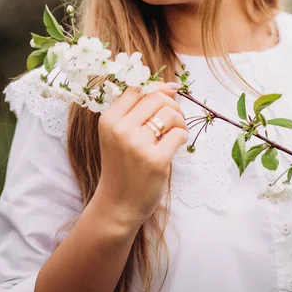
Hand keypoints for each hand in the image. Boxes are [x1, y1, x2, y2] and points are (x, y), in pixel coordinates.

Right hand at [95, 82, 187, 227]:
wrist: (117, 204)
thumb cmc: (122, 165)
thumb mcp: (118, 134)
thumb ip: (136, 110)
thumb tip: (169, 87)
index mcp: (109, 119)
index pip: (137, 88)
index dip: (158, 87)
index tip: (169, 93)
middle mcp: (120, 129)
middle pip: (156, 97)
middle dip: (172, 104)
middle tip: (174, 119)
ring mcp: (137, 145)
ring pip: (170, 113)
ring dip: (180, 120)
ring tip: (176, 132)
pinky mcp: (155, 160)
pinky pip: (178, 134)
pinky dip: (182, 136)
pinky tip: (177, 144)